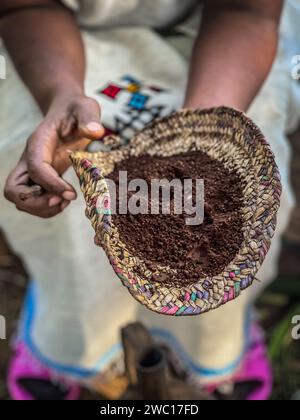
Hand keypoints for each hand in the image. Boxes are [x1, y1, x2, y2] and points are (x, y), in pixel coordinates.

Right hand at [4, 93, 104, 217]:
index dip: (51, 184)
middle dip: (37, 203)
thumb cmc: (76, 110)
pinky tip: (66, 198)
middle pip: (14, 190)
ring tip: (66, 200)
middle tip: (64, 200)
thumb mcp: (86, 108)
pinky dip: (47, 208)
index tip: (73, 193)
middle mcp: (29, 159)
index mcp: (39, 143)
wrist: (68, 111)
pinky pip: (33, 201)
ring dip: (42, 208)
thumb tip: (95, 132)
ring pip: (21, 200)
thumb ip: (89, 118)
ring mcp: (31, 171)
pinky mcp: (40, 179)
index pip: (35, 168)